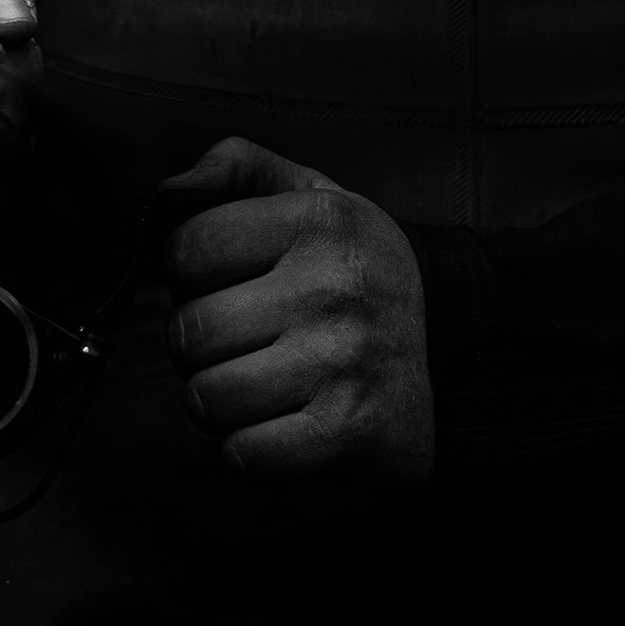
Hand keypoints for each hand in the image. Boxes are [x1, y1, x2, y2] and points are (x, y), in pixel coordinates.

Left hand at [162, 137, 432, 485]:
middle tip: (241, 341)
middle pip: (189, 333)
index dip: (188, 273)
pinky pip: (244, 456)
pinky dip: (251, 450)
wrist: (456, 347)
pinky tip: (283, 424)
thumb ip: (239, 169)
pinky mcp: (349, 432)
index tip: (222, 282)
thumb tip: (168, 192)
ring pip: (206, 399)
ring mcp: (343, 361)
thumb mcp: (314, 196)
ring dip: (221, 402)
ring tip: (262, 382)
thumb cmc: (358, 270)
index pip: (187, 249)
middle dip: (200, 346)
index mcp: (319, 219)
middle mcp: (333, 284)